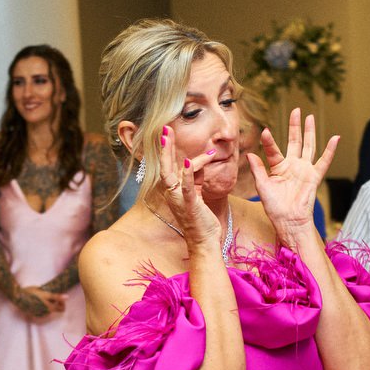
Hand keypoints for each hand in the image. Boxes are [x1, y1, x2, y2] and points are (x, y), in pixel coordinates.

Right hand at [15, 286, 64, 317]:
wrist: (17, 297)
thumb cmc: (31, 292)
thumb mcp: (45, 293)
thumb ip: (56, 296)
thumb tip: (67, 297)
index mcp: (49, 307)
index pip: (62, 309)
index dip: (62, 302)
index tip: (59, 296)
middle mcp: (45, 313)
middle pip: (55, 309)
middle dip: (55, 303)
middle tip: (51, 296)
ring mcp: (39, 314)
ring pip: (48, 310)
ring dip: (48, 304)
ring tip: (42, 297)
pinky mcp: (33, 314)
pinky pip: (41, 311)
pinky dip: (41, 306)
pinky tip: (37, 301)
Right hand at [156, 126, 221, 247]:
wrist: (204, 241)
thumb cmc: (201, 219)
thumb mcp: (197, 194)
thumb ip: (195, 177)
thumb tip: (196, 161)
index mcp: (175, 190)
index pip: (175, 167)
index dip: (182, 154)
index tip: (194, 144)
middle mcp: (172, 193)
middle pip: (165, 166)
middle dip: (165, 147)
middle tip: (165, 128)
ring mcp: (178, 199)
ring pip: (170, 173)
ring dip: (169, 154)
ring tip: (167, 137)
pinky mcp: (188, 206)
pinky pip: (185, 188)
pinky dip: (187, 174)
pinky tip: (188, 161)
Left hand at [248, 109, 337, 246]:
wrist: (288, 221)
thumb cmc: (274, 207)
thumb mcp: (262, 187)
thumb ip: (258, 169)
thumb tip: (250, 154)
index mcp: (278, 168)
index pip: (273, 149)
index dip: (269, 141)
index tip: (264, 131)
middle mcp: (292, 166)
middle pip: (295, 141)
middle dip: (295, 126)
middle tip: (296, 110)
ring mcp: (304, 170)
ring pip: (309, 146)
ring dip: (310, 132)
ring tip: (310, 117)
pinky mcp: (314, 177)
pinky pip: (324, 161)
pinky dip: (330, 151)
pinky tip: (335, 138)